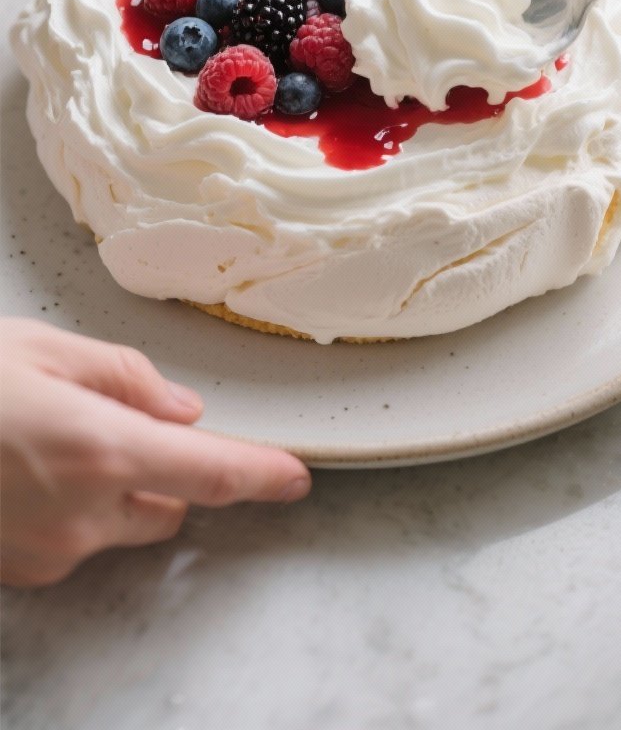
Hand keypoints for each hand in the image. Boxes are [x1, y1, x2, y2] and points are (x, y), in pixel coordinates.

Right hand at [0, 319, 310, 586]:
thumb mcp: (45, 349)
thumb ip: (127, 379)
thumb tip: (182, 409)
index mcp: (102, 447)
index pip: (210, 473)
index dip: (260, 474)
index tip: (293, 477)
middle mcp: (82, 512)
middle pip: (168, 506)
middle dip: (162, 469)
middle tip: (111, 421)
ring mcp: (47, 551)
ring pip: (120, 525)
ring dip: (114, 490)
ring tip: (48, 439)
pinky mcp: (19, 570)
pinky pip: (72, 541)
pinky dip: (69, 510)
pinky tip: (23, 469)